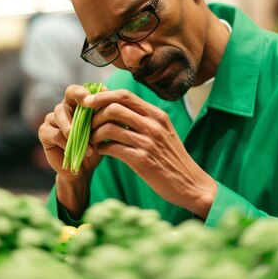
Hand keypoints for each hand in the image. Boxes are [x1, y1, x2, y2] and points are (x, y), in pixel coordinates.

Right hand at [38, 84, 103, 217]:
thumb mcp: (102, 133)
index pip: (80, 90)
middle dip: (78, 97)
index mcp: (78, 104)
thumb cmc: (94, 148)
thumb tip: (110, 100)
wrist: (83, 170)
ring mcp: (52, 119)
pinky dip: (67, 142)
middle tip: (87, 102)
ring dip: (75, 127)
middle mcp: (64, 107)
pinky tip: (77, 150)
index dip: (86, 90)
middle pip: (68, 95)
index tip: (95, 95)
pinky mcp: (44, 132)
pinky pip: (55, 133)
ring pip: (61, 114)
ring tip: (87, 139)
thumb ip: (103, 117)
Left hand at [86, 89, 216, 217]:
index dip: (102, 95)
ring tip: (93, 140)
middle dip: (95, 116)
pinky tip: (102, 152)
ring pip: (110, 128)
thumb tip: (112, 102)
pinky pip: (113, 149)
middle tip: (88, 126)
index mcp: (157, 115)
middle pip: (114, 108)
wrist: (190, 183)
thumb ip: (140, 117)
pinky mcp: (143, 161)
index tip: (87, 102)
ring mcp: (148, 143)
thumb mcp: (161, 131)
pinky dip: (102, 149)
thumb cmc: (171, 157)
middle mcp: (153, 125)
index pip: (124, 95)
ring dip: (95, 134)